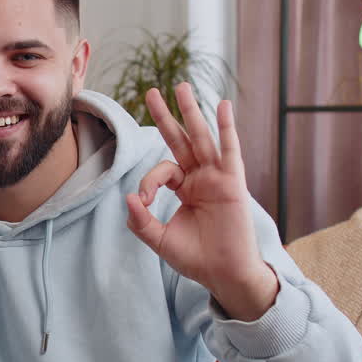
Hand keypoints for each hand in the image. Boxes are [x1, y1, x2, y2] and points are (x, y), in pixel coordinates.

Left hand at [126, 84, 277, 320]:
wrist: (224, 275)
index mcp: (185, 188)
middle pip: (181, 140)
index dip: (148, 180)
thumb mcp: (160, 240)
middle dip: (166, 116)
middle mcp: (201, 178)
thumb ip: (141, 221)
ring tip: (181, 86)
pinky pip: (230, 151)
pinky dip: (226, 129)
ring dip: (191, 112)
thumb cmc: (196, 258)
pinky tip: (223, 106)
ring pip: (202, 138)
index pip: (163, 170)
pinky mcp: (233, 183)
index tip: (142, 199)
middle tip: (151, 92)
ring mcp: (217, 178)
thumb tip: (128, 197)